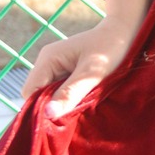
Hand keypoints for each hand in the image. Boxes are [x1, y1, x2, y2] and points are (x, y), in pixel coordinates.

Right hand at [23, 16, 139, 116]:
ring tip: (80, 107)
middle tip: (73, 115)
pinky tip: (83, 100)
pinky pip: (59, 90)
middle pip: (36, 94)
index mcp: (48, 59)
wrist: (125, 32)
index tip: (57, 122)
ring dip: (61, 103)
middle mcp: (47, 62)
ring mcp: (55, 66)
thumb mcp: (92, 74)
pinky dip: (68, 98)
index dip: (39, 109)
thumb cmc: (110, 49)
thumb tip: (47, 114)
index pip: (29, 92)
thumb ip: (70, 93)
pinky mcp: (66, 71)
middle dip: (51, 107)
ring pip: (48, 94)